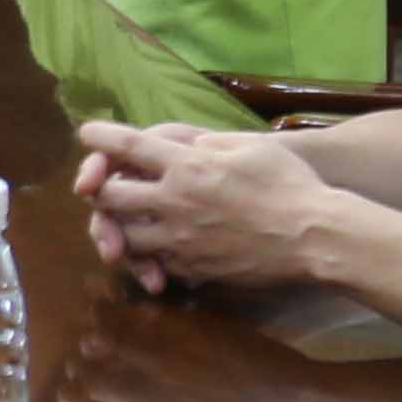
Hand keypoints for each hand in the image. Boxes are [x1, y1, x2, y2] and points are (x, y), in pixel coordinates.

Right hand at [47, 321, 304, 401]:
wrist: (289, 399)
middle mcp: (151, 396)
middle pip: (95, 382)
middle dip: (78, 370)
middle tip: (77, 357)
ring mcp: (165, 360)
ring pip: (109, 342)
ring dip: (92, 330)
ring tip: (85, 318)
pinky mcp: (181, 330)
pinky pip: (139, 316)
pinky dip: (119, 305)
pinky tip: (107, 294)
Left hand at [73, 118, 336, 292]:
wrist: (314, 238)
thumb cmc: (289, 184)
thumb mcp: (248, 146)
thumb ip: (207, 144)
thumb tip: (184, 149)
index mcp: (186, 165)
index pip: (126, 146)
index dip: (100, 136)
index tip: (87, 131)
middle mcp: (174, 202)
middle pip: (108, 196)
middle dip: (98, 188)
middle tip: (100, 184)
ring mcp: (179, 241)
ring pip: (124, 236)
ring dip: (117, 226)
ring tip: (123, 219)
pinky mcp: (191, 269)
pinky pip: (154, 262)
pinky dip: (148, 255)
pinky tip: (157, 247)